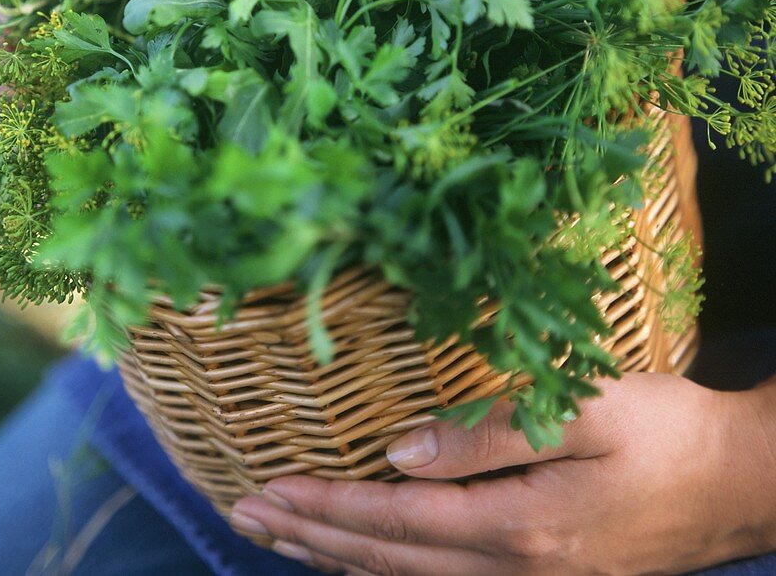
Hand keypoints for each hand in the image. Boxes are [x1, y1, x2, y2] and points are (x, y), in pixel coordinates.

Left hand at [230, 373, 775, 574]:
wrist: (741, 483)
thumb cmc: (664, 430)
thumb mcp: (585, 410)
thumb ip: (489, 435)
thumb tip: (397, 453)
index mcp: (519, 525)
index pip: (391, 521)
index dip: (322, 507)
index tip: (263, 491)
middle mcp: (515, 570)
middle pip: (386, 559)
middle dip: (309, 536)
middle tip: (244, 515)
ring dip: (335, 557)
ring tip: (278, 538)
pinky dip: (385, 570)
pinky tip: (359, 559)